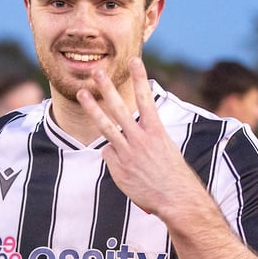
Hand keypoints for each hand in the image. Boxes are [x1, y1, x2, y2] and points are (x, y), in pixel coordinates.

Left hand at [75, 58, 209, 219]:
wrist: (175, 198)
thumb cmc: (172, 174)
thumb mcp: (166, 148)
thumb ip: (147, 136)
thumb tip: (129, 130)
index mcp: (156, 131)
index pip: (146, 99)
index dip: (139, 78)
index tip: (134, 60)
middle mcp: (140, 139)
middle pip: (119, 108)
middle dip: (107, 88)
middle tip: (97, 71)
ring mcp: (127, 153)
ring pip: (105, 126)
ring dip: (93, 107)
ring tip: (82, 93)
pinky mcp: (118, 168)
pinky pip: (109, 154)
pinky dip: (113, 155)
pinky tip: (126, 166)